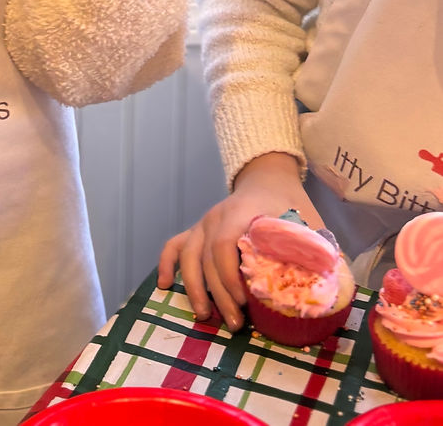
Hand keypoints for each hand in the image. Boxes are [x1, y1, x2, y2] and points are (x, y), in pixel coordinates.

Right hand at [156, 152, 321, 330]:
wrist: (269, 177)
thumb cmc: (290, 204)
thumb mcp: (310, 223)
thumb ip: (320, 252)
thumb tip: (338, 289)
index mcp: (243, 213)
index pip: (224, 244)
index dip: (229, 277)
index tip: (245, 304)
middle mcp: (216, 217)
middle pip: (206, 258)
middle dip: (218, 294)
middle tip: (236, 324)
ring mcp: (203, 222)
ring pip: (187, 256)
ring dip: (194, 288)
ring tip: (206, 316)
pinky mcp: (197, 229)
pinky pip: (174, 245)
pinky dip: (166, 264)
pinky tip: (164, 286)